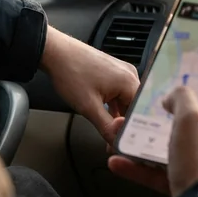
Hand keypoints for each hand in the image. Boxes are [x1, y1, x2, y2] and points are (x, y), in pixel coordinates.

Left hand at [40, 26, 138, 143]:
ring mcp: (120, 71)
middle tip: (115, 144)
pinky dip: (112, 106)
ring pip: (125, 101)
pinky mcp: (112, 71)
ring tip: (109, 133)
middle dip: (124, 126)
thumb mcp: (88, 107)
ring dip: (117, 117)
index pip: (141, 113)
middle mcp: (129, 74)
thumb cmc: (70, 72)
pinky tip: (105, 117)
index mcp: (129, 81)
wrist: (56, 52)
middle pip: (134, 107)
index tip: (126, 144)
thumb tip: (117, 141)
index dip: (134, 131)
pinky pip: (118, 93)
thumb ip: (106, 127)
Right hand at [108, 75, 197, 196]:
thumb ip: (182, 99)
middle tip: (163, 97)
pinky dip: (143, 167)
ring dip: (155, 137)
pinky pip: (165, 171)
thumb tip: (175, 94)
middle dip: (182, 106)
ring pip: (181, 145)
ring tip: (132, 131)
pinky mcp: (195, 186)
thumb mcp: (190, 119)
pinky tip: (121, 162)